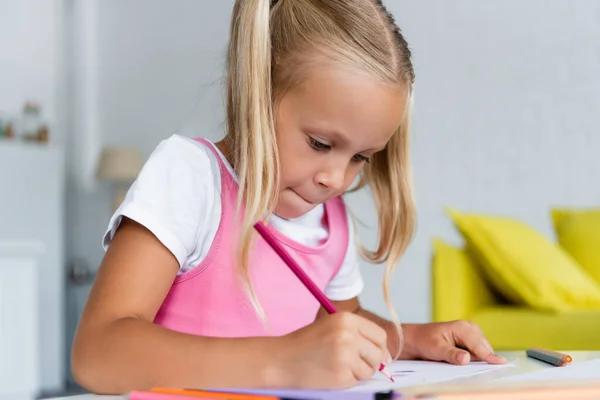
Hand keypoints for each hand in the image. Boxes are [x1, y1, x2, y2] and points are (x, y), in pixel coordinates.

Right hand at [273, 312, 390, 388]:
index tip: (374, 355)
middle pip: (378, 353)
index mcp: (346, 319)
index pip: (379, 335)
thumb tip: (386, 357)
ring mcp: (346, 355)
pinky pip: (357, 381)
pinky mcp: (342, 374)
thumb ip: (357, 335)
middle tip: (356, 364)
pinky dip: (348, 381)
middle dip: (371, 362)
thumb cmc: (306, 343)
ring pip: (370, 369)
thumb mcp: (331, 327)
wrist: (281, 359)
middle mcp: (349, 335)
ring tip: (340, 368)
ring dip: (359, 373)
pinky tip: (332, 374)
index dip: (379, 347)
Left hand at [402, 320, 506, 364]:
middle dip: (482, 359)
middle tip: (475, 367)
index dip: (489, 356)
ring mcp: (472, 335)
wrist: (416, 339)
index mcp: (463, 327)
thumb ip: (451, 354)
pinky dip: (474, 358)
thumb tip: (466, 359)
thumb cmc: (424, 341)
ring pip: (482, 352)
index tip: (500, 362)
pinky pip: (477, 353)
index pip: (479, 345)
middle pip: (483, 349)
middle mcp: (470, 329)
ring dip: (477, 359)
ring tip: (459, 360)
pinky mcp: (470, 342)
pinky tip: (464, 360)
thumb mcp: (436, 349)